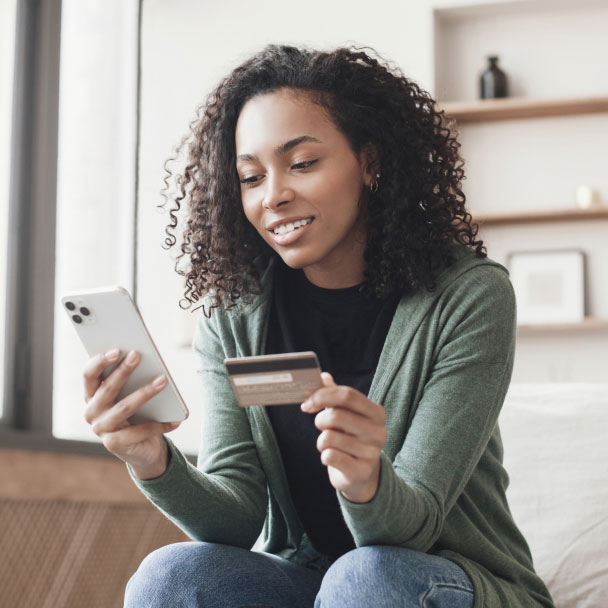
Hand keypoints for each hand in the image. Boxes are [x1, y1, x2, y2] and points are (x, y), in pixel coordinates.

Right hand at [82, 348, 180, 478]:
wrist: (142, 448)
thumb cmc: (137, 413)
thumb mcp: (131, 394)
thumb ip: (132, 378)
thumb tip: (142, 357)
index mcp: (91, 395)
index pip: (89, 375)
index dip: (99, 361)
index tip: (116, 349)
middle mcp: (91, 412)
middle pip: (107, 388)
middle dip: (123, 370)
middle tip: (137, 355)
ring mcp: (101, 429)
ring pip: (124, 407)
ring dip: (145, 392)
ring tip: (163, 380)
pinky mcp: (114, 444)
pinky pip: (140, 431)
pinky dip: (160, 424)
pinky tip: (176, 419)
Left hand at [301, 372, 386, 502]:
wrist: (360, 474)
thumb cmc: (350, 437)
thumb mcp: (345, 414)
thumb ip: (335, 395)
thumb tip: (323, 376)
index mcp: (376, 412)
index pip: (347, 395)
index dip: (322, 396)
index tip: (307, 404)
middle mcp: (378, 431)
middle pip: (336, 415)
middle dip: (320, 421)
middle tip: (321, 426)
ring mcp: (372, 453)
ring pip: (329, 438)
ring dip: (321, 441)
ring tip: (329, 445)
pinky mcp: (361, 471)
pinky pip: (330, 456)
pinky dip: (324, 456)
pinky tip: (333, 457)